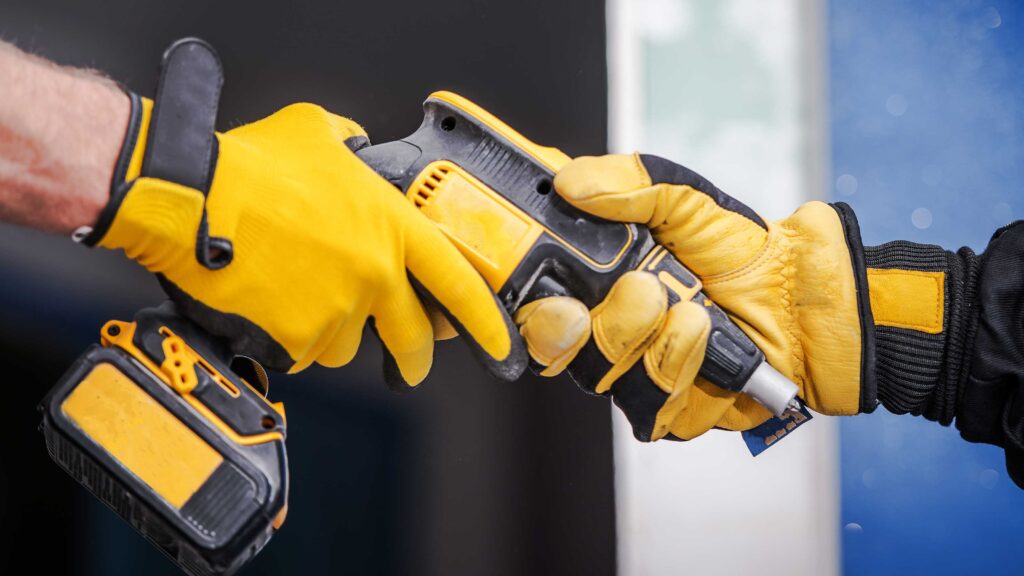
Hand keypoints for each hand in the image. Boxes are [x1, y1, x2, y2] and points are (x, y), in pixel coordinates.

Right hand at [90, 93, 523, 386]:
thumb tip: (358, 148)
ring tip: (290, 292)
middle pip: (410, 336)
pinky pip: (300, 352)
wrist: (190, 198)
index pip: (457, 284)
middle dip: (412, 356)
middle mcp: (373, 274)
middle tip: (407, 364)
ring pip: (344, 344)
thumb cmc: (249, 165)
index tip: (501, 347)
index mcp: (390, 226)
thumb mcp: (317, 132)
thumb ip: (352, 144)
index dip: (484, 322)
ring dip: (327, 329)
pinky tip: (265, 303)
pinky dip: (286, 336)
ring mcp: (336, 311)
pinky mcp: (296, 340)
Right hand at [516, 153, 871, 440]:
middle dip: (586, 326)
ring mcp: (635, 372)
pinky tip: (704, 336)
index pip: (535, 298)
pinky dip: (677, 367)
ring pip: (603, 377)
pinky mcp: (670, 412)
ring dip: (646, 340)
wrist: (809, 302)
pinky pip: (650, 407)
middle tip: (635, 291)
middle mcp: (606, 328)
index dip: (529, 299)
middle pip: (556, 347)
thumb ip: (632, 184)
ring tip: (691, 309)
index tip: (545, 284)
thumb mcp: (689, 201)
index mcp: (595, 280)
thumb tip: (571, 181)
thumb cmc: (746, 252)